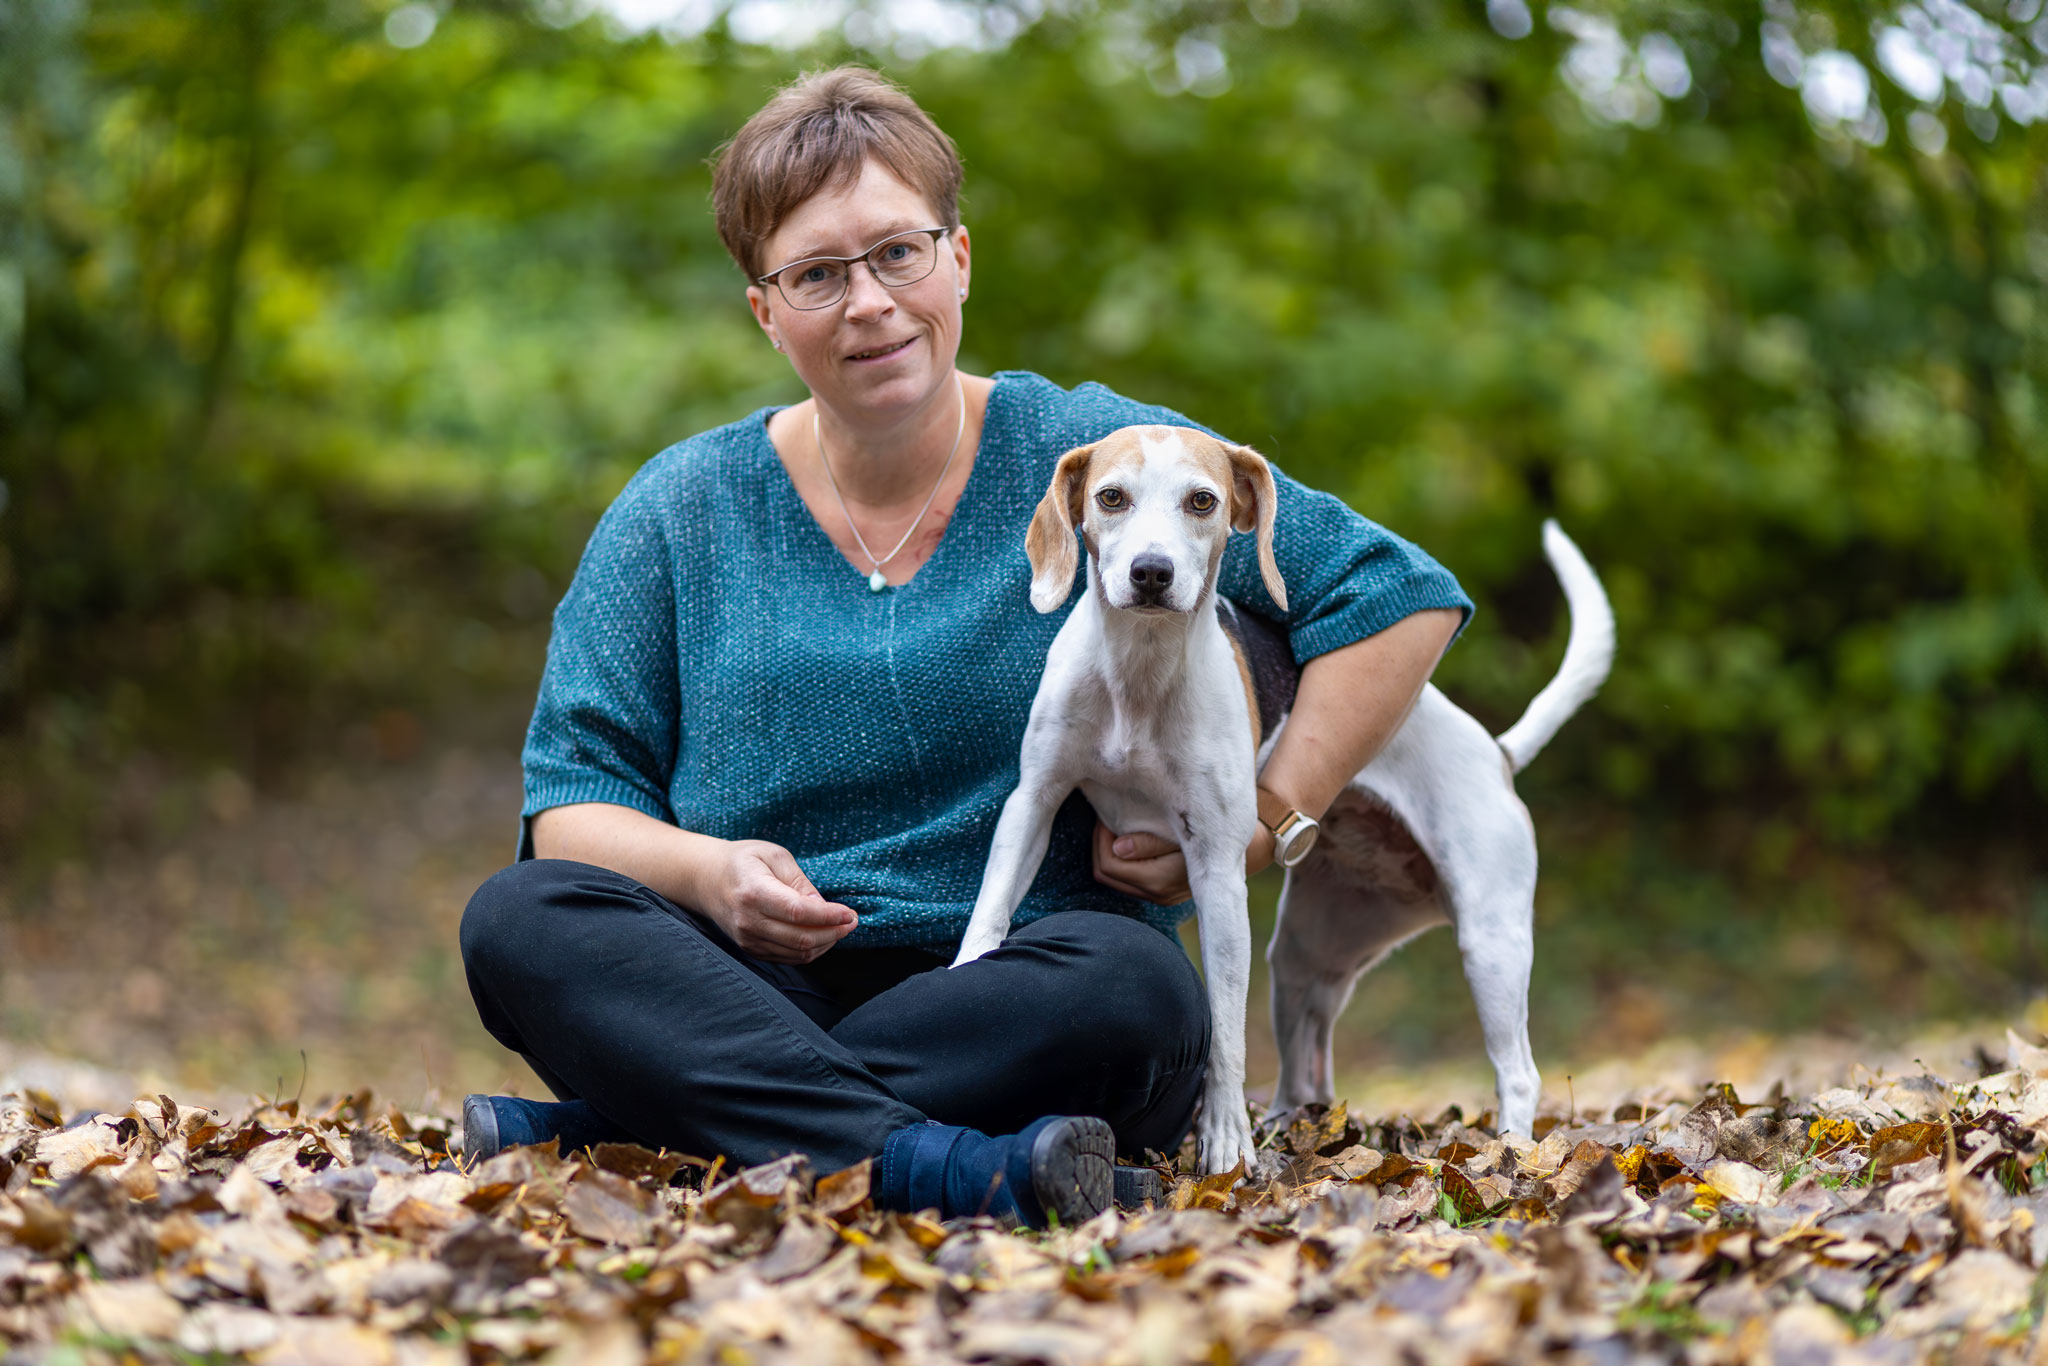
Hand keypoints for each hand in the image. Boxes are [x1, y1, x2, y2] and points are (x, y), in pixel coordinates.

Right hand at [701, 839, 857, 963]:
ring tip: (841, 927)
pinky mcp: (750, 950)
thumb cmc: (744, 861)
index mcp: (753, 892)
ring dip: (826, 944)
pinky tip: (823, 935)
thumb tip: (822, 907)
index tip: (850, 914)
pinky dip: (811, 950)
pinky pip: (789, 958)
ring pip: (798, 953)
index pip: (798, 913)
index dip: (829, 917)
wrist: (707, 879)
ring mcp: (747, 940)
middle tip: (852, 921)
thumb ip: (799, 882)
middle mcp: (748, 921)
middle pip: (801, 938)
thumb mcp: (774, 856)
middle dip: (834, 933)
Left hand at [1092, 821, 1279, 904]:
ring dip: (1109, 853)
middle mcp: (1158, 895)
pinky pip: (1129, 879)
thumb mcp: (1187, 831)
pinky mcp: (1163, 892)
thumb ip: (1150, 841)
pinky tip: (1127, 839)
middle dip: (1099, 847)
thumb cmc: (1217, 830)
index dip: (1100, 840)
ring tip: (1115, 826)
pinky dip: (1122, 860)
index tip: (1105, 817)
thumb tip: (1117, 848)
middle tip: (1105, 819)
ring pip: (1115, 880)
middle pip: (1107, 876)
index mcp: (1160, 881)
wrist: (1250, 846)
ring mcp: (1160, 896)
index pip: (1110, 865)